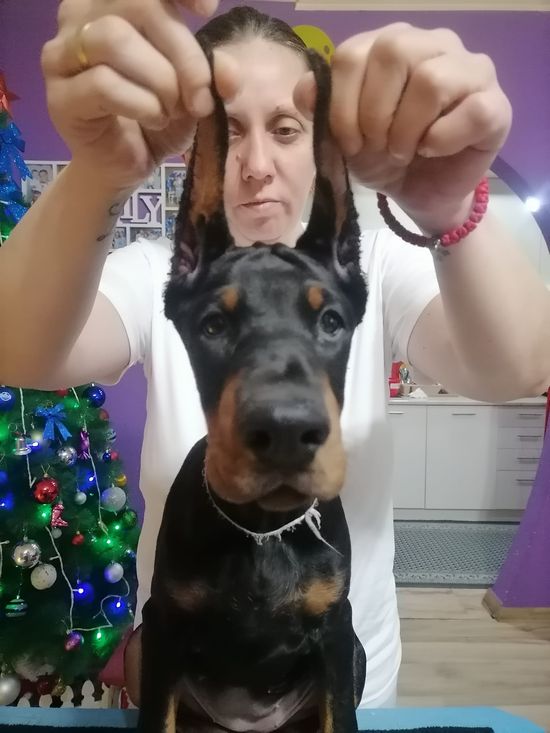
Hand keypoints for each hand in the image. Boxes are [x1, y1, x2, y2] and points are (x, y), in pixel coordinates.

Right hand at [40, 0, 238, 192]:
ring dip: (159, 79)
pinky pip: (103, 84)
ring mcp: (62, 54)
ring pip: (114, 38)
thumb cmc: (154, 118)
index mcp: (112, 3)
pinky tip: (155, 120)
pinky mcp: (60, 96)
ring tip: (172, 110)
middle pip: (137, 5)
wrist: (124, 166)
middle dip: (183, 53)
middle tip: (201, 97)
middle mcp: (80, 16)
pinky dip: (141, 104)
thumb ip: (212, 76)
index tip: (207, 10)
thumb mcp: (192, 94)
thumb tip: (229, 71)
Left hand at [329, 24, 511, 232]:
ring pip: (433, 80)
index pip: (353, 53)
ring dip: (407, 129)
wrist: (420, 194)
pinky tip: (432, 152)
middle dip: (374, 113)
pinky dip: (442, 140)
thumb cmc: (384, 157)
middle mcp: (432, 44)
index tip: (349, 142)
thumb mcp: (343, 138)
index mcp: (390, 45)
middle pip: (394, 52)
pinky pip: (471, 112)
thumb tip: (305, 90)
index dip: (342, 104)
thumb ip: (321, 108)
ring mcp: (471, 69)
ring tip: (404, 152)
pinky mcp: (496, 105)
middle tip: (377, 146)